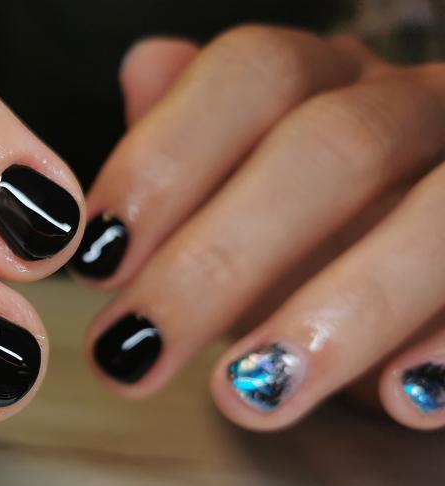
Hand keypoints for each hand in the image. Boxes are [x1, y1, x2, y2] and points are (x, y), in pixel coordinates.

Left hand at [72, 27, 444, 430]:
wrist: (435, 285)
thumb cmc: (331, 236)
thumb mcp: (252, 192)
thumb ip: (197, 143)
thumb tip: (146, 66)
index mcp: (334, 84)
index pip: (254, 74)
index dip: (166, 160)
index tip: (96, 257)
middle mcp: (419, 111)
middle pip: (331, 146)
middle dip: (219, 259)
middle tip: (132, 355)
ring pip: (440, 216)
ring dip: (340, 309)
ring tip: (247, 395)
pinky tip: (399, 400)